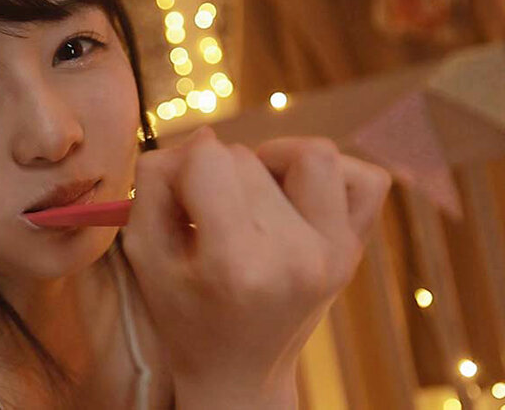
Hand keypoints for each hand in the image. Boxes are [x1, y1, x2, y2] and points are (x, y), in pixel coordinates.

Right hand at [120, 126, 391, 408]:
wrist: (240, 375)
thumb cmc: (184, 315)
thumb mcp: (145, 255)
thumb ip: (153, 186)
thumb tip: (201, 137)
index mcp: (235, 264)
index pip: (208, 158)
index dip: (180, 167)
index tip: (177, 199)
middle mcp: (294, 255)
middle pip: (247, 157)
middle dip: (216, 172)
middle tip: (206, 211)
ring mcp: (334, 253)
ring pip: (310, 153)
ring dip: (272, 160)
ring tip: (253, 194)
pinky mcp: (354, 250)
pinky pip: (367, 178)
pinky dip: (331, 175)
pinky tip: (295, 195)